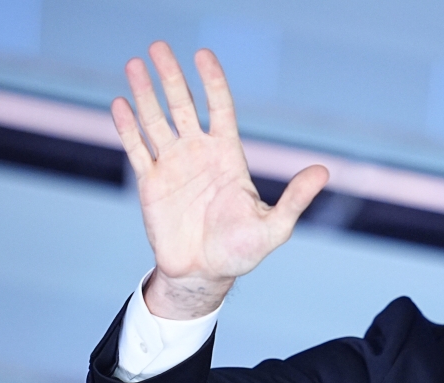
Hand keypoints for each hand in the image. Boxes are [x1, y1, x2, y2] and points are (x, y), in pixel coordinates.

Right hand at [111, 41, 328, 318]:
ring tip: (134, 64)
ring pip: (156, 121)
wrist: (204, 275)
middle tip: (158, 46)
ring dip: (145, 93)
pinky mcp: (151, 183)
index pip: (220, 109)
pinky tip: (121, 103)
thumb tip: (323, 171)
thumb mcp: (274, 227)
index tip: (203, 55)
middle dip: (171, 77)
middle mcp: (199, 154)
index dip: (212, 82)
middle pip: (183, 105)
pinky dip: (128, 127)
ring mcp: (174, 166)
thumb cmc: (242, 252)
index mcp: (228, 157)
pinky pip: (137, 149)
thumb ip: (295, 198)